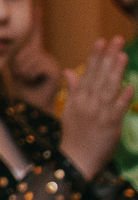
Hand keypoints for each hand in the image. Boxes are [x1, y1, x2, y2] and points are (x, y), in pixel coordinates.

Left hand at [11, 20, 66, 112]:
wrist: (30, 103)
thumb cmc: (21, 86)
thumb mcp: (15, 67)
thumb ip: (15, 54)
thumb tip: (5, 39)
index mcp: (35, 53)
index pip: (36, 33)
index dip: (36, 20)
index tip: (36, 6)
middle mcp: (45, 55)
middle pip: (24, 50)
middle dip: (17, 63)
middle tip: (21, 74)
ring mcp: (51, 62)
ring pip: (28, 58)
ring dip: (22, 71)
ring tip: (27, 78)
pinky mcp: (54, 69)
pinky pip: (34, 66)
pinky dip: (28, 75)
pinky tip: (34, 81)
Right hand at [60, 38, 134, 177]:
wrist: (76, 160)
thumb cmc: (74, 135)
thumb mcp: (69, 111)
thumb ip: (72, 90)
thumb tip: (69, 70)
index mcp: (78, 99)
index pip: (88, 73)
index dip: (95, 56)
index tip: (101, 41)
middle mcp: (88, 103)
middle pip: (99, 76)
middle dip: (108, 57)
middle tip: (116, 40)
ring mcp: (99, 113)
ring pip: (108, 89)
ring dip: (116, 72)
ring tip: (123, 55)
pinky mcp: (110, 125)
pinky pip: (118, 109)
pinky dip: (123, 97)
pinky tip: (130, 86)